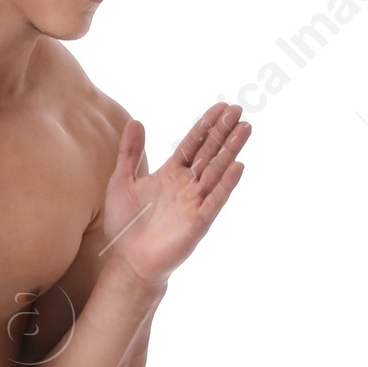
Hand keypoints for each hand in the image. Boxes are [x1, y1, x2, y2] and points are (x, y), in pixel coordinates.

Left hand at [101, 102, 249, 285]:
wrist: (127, 260)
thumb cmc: (125, 224)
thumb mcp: (122, 182)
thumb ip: (129, 153)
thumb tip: (134, 121)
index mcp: (171, 173)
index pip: (194, 144)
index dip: (206, 125)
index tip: (222, 107)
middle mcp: (187, 185)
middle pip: (210, 153)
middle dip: (223, 132)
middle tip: (239, 109)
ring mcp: (195, 202)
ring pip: (217, 171)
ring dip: (231, 150)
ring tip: (246, 128)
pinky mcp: (198, 222)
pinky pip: (215, 200)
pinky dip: (226, 184)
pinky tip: (238, 166)